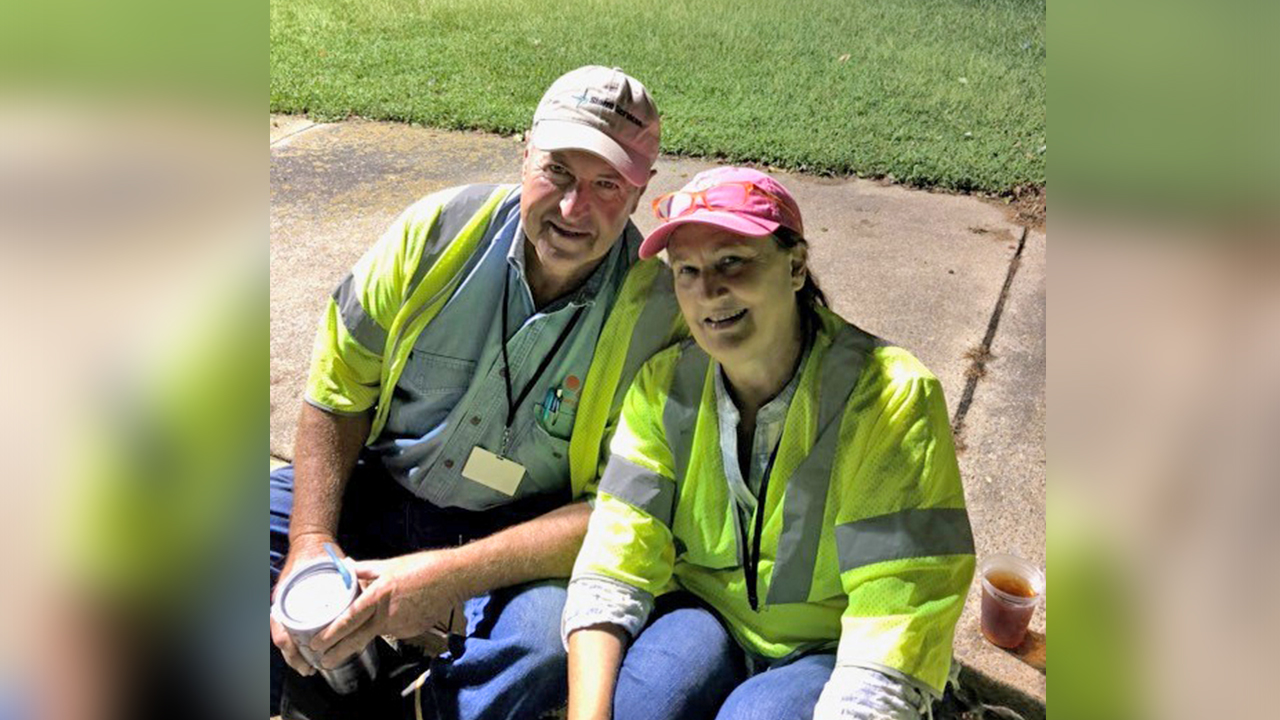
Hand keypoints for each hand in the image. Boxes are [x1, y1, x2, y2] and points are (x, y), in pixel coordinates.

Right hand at [270, 533, 340, 676]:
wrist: (309, 541)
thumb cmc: (318, 554)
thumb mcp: (329, 564)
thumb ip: (344, 573)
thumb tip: (358, 581)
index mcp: (286, 596)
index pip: (280, 629)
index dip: (290, 649)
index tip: (304, 660)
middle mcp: (281, 603)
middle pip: (282, 638)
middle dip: (294, 658)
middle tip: (309, 670)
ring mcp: (284, 606)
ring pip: (285, 637)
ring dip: (294, 655)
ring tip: (309, 668)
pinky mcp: (290, 609)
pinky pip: (289, 630)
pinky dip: (295, 645)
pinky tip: (306, 656)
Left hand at [310, 549, 466, 668]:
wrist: (453, 578)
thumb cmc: (422, 567)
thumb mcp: (390, 564)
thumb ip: (365, 569)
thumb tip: (346, 567)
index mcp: (378, 596)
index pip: (349, 619)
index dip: (331, 633)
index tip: (316, 643)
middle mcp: (387, 615)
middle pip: (358, 638)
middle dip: (338, 652)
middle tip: (323, 661)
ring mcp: (401, 626)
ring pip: (379, 631)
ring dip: (374, 628)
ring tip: (392, 607)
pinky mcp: (412, 632)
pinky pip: (396, 630)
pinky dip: (394, 623)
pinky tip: (405, 609)